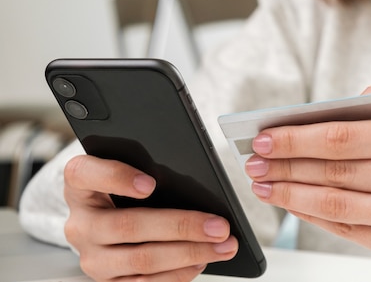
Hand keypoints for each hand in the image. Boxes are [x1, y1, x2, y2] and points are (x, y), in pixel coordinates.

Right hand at [63, 155, 237, 281]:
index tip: (150, 183)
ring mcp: (91, 255)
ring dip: (189, 254)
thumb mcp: (128, 169)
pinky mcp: (106, 280)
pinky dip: (178, 273)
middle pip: (129, 226)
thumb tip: (196, 185)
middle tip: (219, 226)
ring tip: (222, 246)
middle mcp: (80, 222)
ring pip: (142, 260)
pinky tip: (201, 261)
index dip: (117, 178)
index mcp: (80, 184)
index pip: (86, 174)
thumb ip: (149, 169)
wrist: (103, 216)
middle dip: (181, 226)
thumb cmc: (124, 186)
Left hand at [245, 85, 370, 281]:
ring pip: (337, 203)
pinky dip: (315, 217)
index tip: (268, 135)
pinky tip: (293, 206)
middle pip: (337, 169)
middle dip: (287, 165)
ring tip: (263, 185)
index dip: (301, 137)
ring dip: (292, 194)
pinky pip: (350, 230)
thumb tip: (352, 96)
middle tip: (254, 160)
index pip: (348, 135)